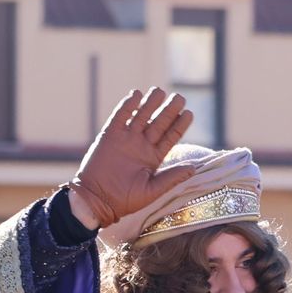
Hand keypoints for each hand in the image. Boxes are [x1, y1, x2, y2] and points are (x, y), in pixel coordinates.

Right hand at [68, 88, 195, 228]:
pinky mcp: (110, 136)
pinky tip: (136, 95)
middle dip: (168, 110)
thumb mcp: (152, 190)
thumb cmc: (125, 200)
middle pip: (158, 123)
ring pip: (141, 116)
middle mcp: (142, 145)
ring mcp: (126, 139)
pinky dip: (127, 106)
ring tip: (159, 91)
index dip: (179, 125)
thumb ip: (171, 177)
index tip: (189, 113)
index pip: (170, 137)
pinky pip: (120, 117)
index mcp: (154, 157)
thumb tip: (193, 168)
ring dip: (150, 104)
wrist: (97, 200)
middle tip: (179, 97)